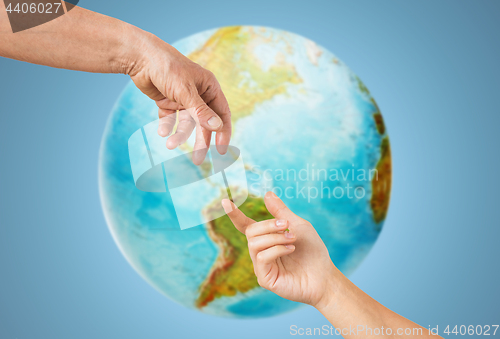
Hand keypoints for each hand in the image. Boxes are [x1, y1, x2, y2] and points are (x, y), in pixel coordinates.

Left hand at [127, 32, 230, 163]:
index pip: (222, 114)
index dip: (222, 132)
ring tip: (169, 144)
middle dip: (200, 141)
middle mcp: (199, 94)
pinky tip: (161, 131)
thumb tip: (218, 128)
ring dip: (179, 135)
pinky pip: (171, 120)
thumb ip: (201, 111)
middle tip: (197, 160)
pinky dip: (167, 126)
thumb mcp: (185, 91)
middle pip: (203, 123)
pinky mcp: (168, 102)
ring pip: (185, 123)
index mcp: (209, 88)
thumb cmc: (167, 68)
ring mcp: (183, 99)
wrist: (139, 57)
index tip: (221, 151)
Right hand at [222, 191, 337, 307]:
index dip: (235, 215)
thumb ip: (281, 212)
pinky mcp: (265, 279)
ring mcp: (261, 267)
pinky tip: (291, 249)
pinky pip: (261, 258)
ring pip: (255, 244)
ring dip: (275, 238)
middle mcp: (261, 252)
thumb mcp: (298, 225)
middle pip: (251, 232)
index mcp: (266, 239)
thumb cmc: (312, 251)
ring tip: (292, 239)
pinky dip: (277, 249)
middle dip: (268, 225)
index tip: (225, 201)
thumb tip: (267, 194)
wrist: (324, 275)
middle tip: (286, 225)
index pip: (245, 226)